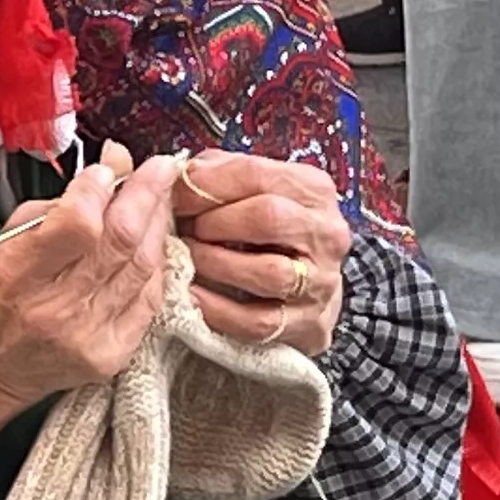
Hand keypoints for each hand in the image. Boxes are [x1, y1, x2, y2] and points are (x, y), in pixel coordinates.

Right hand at [0, 142, 182, 477]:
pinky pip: (150, 299)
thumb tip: (110, 169)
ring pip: (141, 266)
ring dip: (156, 225)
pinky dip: (156, 265)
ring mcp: (87, 337)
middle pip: (119, 242)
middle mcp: (54, 310)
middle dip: (146, 195)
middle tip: (160, 169)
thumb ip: (59, 205)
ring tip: (159, 198)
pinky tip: (152, 243)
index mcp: (16, 275)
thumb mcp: (6, 243)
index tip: (109, 167)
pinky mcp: (110, 356)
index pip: (76, 225)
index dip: (101, 190)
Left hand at [174, 150, 351, 355]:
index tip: (173, 194)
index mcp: (313, 190)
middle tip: (185, 229)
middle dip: (215, 222)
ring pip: (268, 272)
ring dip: (217, 264)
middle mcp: (326, 234)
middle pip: (268, 217)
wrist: (308, 288)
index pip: (256, 175)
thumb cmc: (270, 233)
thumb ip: (219, 174)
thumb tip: (180, 175)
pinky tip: (193, 296)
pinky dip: (219, 309)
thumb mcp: (252, 191)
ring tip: (189, 259)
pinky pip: (259, 322)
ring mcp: (322, 283)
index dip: (206, 184)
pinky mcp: (309, 324)